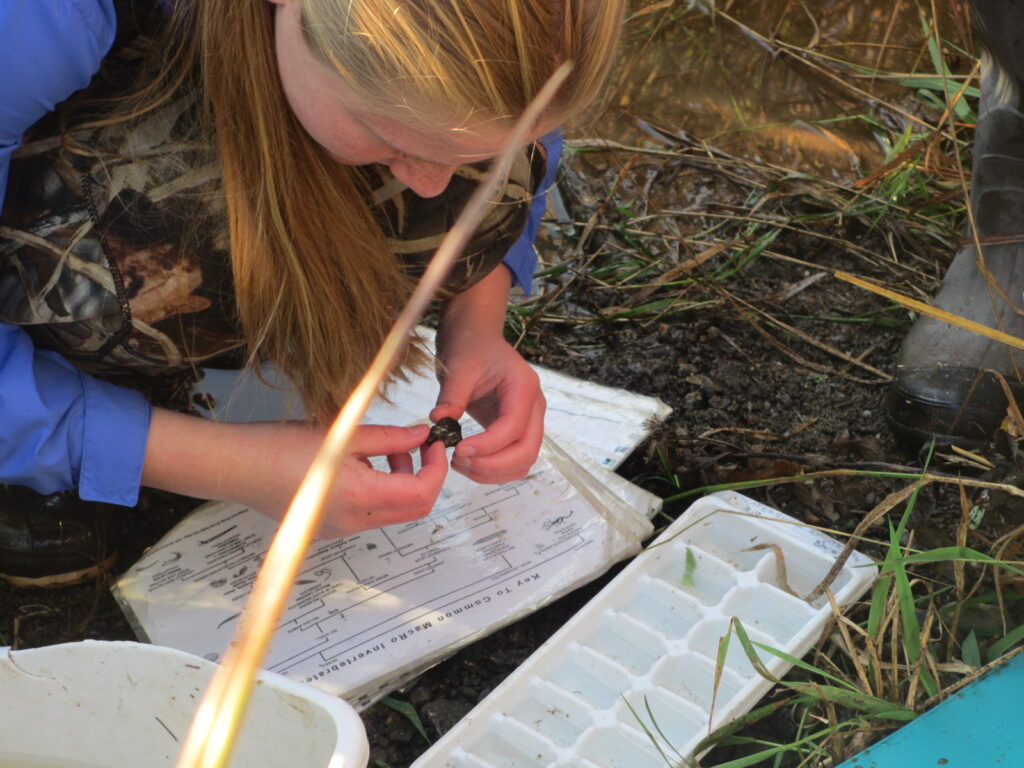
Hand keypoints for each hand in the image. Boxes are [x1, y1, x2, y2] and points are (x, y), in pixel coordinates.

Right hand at [143, 411, 449, 537]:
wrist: (236, 467)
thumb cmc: (280, 447)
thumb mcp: (345, 434)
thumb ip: (390, 438)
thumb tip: (423, 435)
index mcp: (360, 497)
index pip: (422, 493)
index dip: (437, 468)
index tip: (435, 444)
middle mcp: (354, 521)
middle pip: (414, 509)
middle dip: (425, 476)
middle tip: (420, 446)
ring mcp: (342, 529)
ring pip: (393, 512)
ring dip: (403, 482)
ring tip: (387, 450)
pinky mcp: (330, 528)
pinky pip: (370, 513)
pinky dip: (381, 489)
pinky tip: (363, 464)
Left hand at [431, 327, 544, 484]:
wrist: (475, 336)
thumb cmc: (470, 345)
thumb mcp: (458, 367)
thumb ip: (451, 396)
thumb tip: (438, 424)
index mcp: (523, 387)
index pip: (514, 427)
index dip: (488, 446)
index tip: (458, 451)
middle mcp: (533, 406)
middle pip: (527, 451)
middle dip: (493, 465)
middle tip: (458, 462)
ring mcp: (528, 419)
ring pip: (523, 461)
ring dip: (493, 472)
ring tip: (459, 464)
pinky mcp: (516, 429)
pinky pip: (512, 459)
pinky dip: (493, 469)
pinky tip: (467, 462)